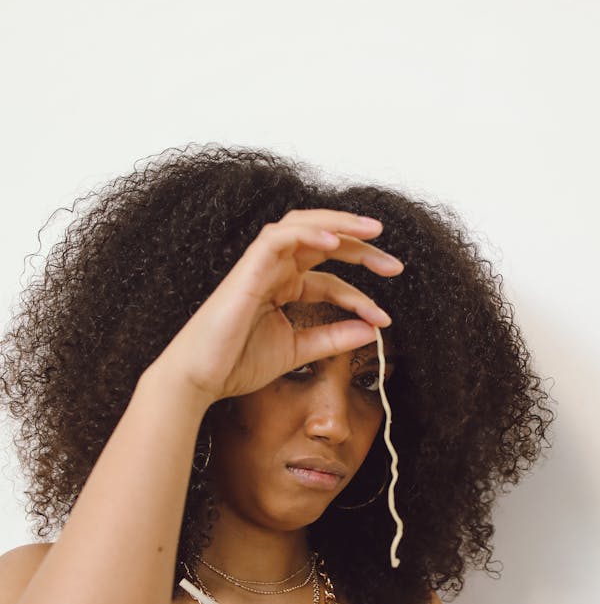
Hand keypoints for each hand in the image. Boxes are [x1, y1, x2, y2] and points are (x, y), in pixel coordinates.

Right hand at [151, 209, 400, 403]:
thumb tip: (371, 331)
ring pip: (303, 225)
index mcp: (283, 287)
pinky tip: (335, 241)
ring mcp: (260, 265)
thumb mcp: (298, 351)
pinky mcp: (247, 267)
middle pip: (324, 241)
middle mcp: (274, 270)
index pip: (331, 278)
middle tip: (394, 265)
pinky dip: (308, 232)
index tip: (384, 319)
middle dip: (362, 247)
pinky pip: (279, 237)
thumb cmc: (237, 364)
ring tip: (373, 232)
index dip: (361, 295)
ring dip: (341, 224)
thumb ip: (333, 338)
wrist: (200, 379)